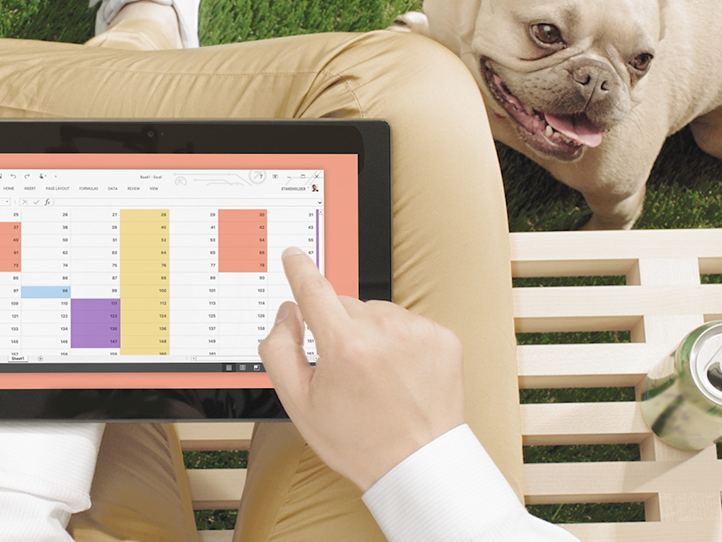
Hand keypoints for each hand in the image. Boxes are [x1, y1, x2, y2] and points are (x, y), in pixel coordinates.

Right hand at [258, 247, 466, 491]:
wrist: (419, 465)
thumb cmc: (359, 441)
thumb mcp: (299, 404)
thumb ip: (279, 349)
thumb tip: (287, 313)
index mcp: (344, 346)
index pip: (313, 289)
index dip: (299, 269)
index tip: (293, 255)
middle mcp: (383, 330)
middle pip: (344, 305)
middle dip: (338, 327)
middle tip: (345, 370)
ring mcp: (418, 331)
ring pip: (377, 312)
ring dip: (370, 333)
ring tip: (377, 376)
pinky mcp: (443, 337)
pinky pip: (407, 323)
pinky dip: (400, 340)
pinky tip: (400, 373)